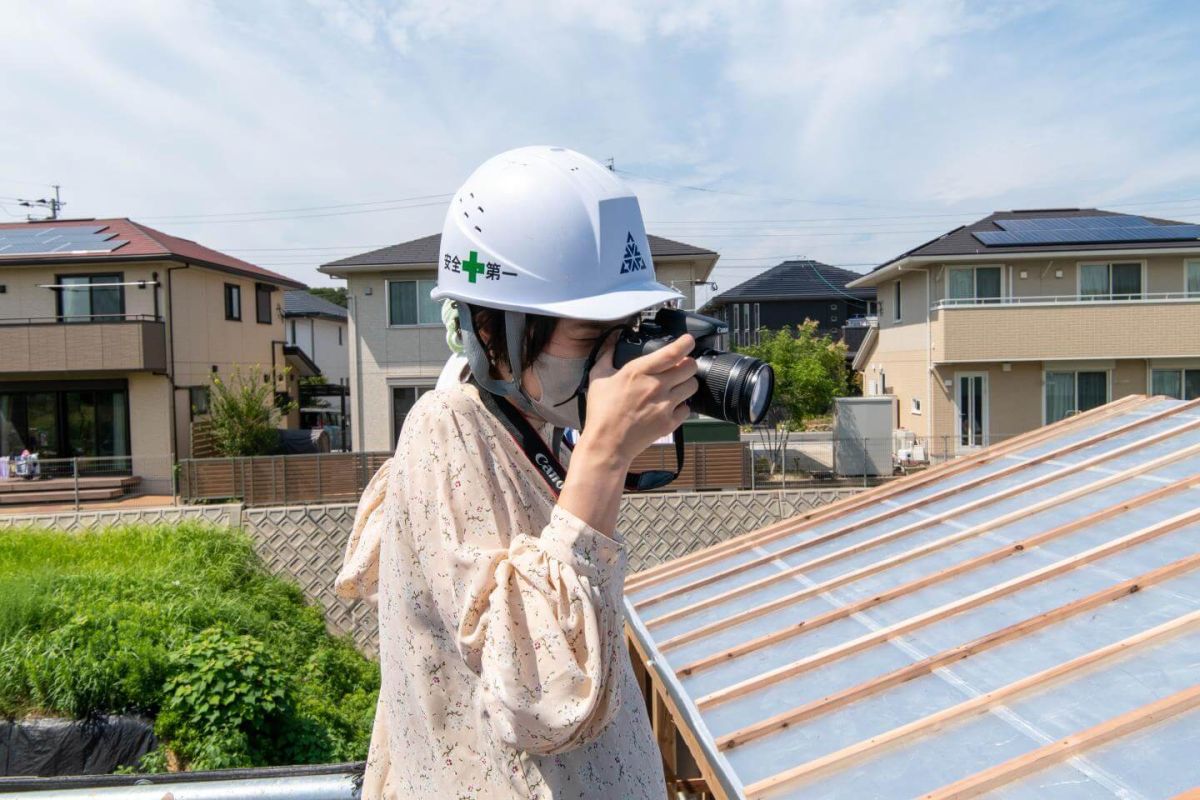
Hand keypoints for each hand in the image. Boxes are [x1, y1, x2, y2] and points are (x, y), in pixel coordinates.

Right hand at [577, 332, 698, 466]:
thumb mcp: (597, 378)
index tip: (688, 340)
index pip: (672, 352)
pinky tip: (671, 406)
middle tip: (681, 366)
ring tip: (677, 386)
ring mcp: (665, 405)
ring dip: (687, 383)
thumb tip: (612, 342)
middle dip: (688, 363)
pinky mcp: (669, 422)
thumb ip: (607, 356)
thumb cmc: (601, 412)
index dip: (685, 343)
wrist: (607, 444)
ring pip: (693, 386)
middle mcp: (656, 386)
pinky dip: (682, 406)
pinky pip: (688, 409)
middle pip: (690, 367)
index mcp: (638, 371)